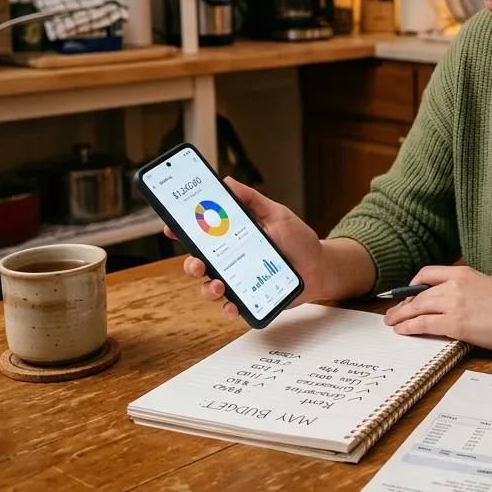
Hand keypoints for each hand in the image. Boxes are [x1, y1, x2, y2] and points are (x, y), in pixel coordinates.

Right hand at [166, 178, 327, 319]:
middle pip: (198, 263)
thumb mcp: (277, 214)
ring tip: (219, 285)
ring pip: (210, 287)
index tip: (171, 226)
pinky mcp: (250, 299)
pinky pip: (232, 307)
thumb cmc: (298, 240)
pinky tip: (232, 305)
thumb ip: (254, 200)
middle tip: (197, 263)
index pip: (202, 234)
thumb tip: (227, 182)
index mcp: (233, 237)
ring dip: (208, 288)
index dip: (182, 230)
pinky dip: (228, 308)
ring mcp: (239, 281)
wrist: (320, 266)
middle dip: (190, 264)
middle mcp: (231, 259)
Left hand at [382, 266, 491, 353]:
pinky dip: (409, 327)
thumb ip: (465, 290)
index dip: (413, 285)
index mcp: (463, 272)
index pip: (428, 274)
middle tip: (393, 313)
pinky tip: (403, 330)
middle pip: (418, 293)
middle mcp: (454, 284)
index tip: (408, 294)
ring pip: (417, 308)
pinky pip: (423, 324)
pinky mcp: (454, 323)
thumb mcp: (485, 287)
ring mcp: (453, 303)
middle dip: (402, 304)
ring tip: (392, 323)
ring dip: (401, 316)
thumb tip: (449, 302)